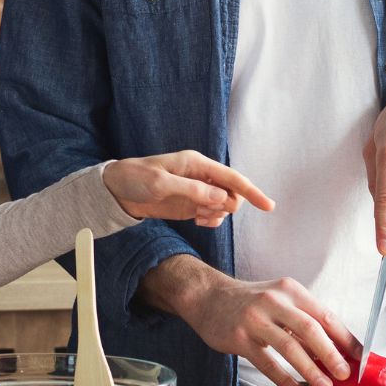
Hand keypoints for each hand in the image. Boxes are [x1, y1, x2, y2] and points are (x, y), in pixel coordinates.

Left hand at [103, 150, 274, 227]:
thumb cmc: (135, 179)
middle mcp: (201, 176)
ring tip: (196, 216)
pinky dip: (210, 221)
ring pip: (224, 206)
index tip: (268, 206)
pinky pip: (213, 214)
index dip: (251, 191)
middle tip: (204, 212)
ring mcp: (197, 191)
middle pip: (232, 193)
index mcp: (196, 164)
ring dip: (216, 215)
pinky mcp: (191, 204)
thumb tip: (221, 198)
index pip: (232, 177)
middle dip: (226, 206)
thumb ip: (192, 191)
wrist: (117, 191)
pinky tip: (197, 221)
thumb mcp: (160, 184)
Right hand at [138, 255, 358, 385]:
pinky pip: (267, 363)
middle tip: (345, 375)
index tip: (360, 358)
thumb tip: (337, 351)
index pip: (325, 315)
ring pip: (289, 347)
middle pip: (310, 329)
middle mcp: (273, 300)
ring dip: (310, 370)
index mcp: (291, 290)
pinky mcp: (239, 338)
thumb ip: (303, 320)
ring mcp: (255, 319)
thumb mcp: (280, 300)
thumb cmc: (251, 303)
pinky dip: (285, 381)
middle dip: (331, 355)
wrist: (208, 297)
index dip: (346, 338)